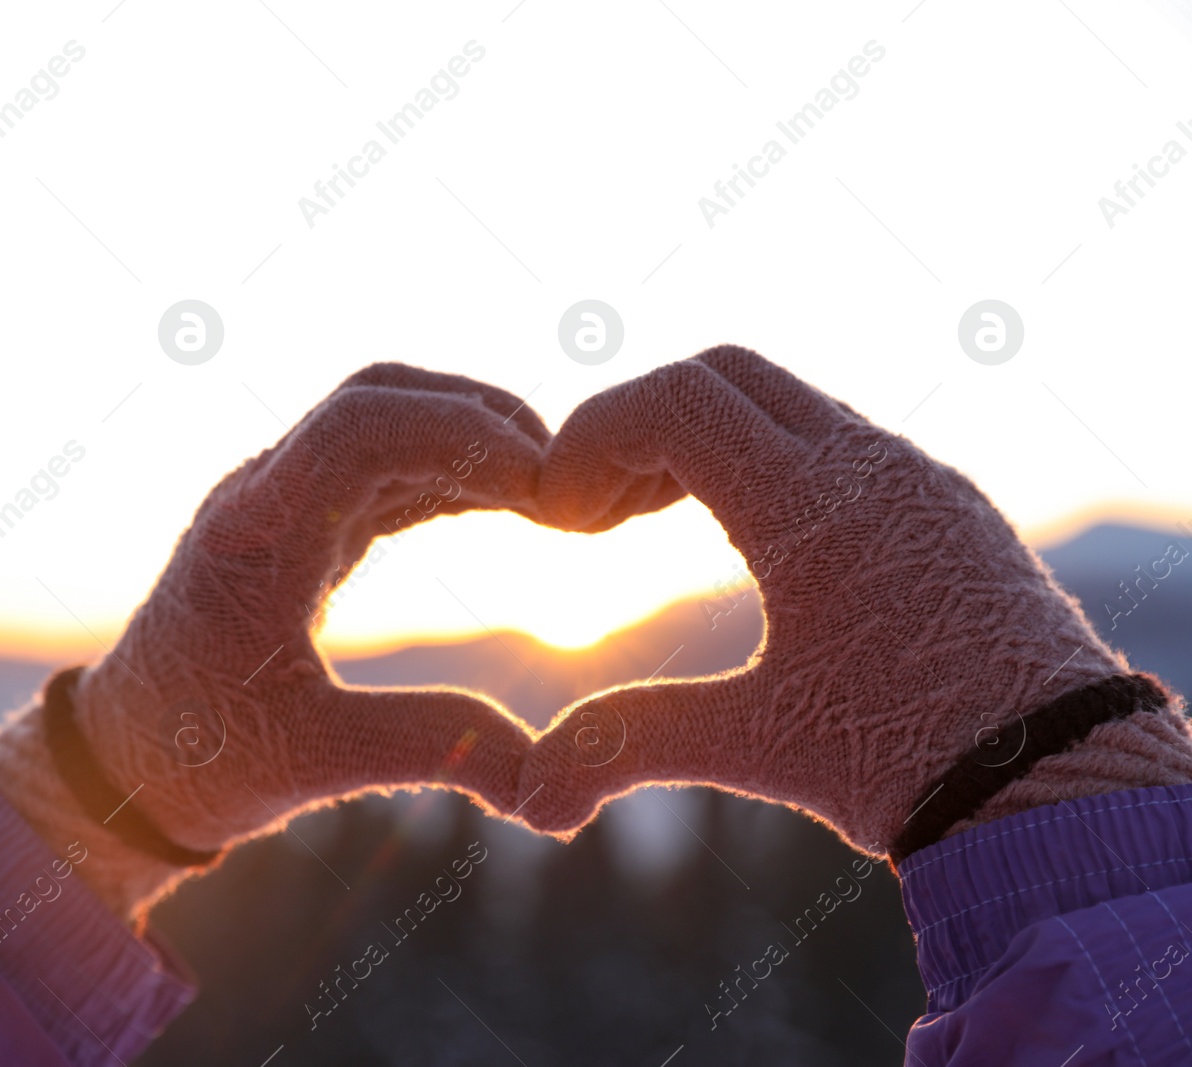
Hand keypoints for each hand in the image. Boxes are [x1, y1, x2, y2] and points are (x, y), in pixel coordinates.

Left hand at [0, 364, 547, 901]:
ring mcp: (278, 504)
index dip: (457, 435)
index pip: (355, 430)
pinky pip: (381, 469)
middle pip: (375, 398)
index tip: (539, 482)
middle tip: (562, 474)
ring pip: (382, 422)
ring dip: (467, 436)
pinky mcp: (299, 527)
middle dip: (474, 417)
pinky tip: (509, 500)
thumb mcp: (311, 761)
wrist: (123, 760)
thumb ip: (424, 749)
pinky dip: (449, 471)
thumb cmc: (198, 759)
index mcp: (250, 535)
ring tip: (552, 485)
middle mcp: (260, 496)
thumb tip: (541, 778)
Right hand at [520, 345, 1167, 854]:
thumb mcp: (755, 743)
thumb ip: (629, 744)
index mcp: (810, 503)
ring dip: (704, 442)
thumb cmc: (909, 761)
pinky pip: (838, 439)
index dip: (592, 438)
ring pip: (785, 401)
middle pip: (724, 374)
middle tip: (598, 514)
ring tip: (654, 524)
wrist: (1065, 786)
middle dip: (639, 426)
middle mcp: (869, 465)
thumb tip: (530, 802)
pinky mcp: (945, 504)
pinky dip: (768, 461)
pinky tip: (752, 546)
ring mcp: (916, 477)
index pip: (675, 399)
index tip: (559, 515)